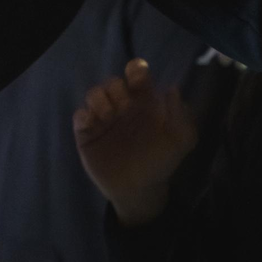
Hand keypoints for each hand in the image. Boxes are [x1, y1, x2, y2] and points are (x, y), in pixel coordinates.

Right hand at [73, 59, 196, 226]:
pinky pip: (79, 116)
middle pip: (112, 82)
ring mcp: (102, 118)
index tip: (137, 80)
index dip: (135, 70)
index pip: (137, 74)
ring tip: (108, 117)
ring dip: (99, 99)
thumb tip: (171, 88)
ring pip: (93, 93)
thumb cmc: (160, 162)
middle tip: (125, 109)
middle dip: (116, 89)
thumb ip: (181, 115)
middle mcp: (121, 105)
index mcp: (143, 101)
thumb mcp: (181, 140)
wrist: (140, 190)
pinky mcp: (86, 134)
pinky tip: (92, 124)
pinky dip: (83, 115)